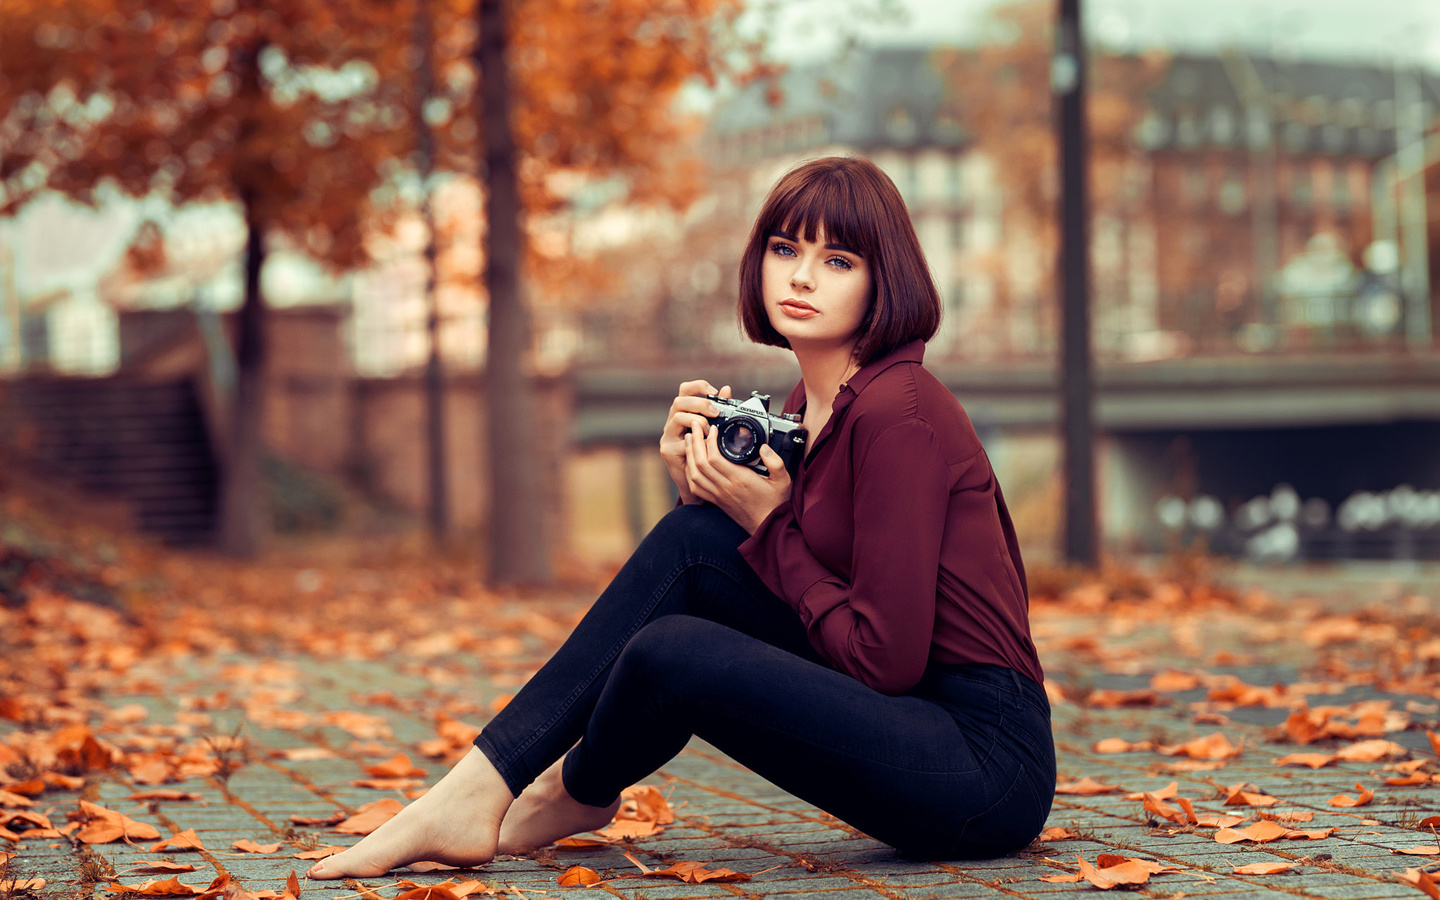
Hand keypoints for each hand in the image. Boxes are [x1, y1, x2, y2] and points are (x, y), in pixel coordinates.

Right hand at [660, 380, 729, 505]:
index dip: (698, 386)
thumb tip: (727, 389)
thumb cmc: (709, 453)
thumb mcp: (716, 428)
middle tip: (716, 412)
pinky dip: (694, 440)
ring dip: (697, 420)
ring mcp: (668, 435)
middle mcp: (673, 421)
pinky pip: (680, 440)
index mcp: (685, 412)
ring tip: (709, 431)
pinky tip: (704, 444)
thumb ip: (719, 409)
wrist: (701, 483)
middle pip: (679, 400)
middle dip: (699, 403)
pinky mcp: (668, 450)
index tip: (714, 390)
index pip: (685, 390)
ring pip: (677, 417)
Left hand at [684, 424, 791, 533]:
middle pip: (700, 463)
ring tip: (690, 440)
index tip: (712, 429)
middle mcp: (725, 487)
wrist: (768, 528)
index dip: (709, 441)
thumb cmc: (775, 504)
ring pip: (694, 474)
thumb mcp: (783, 481)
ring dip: (689, 455)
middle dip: (695, 442)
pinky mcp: (716, 500)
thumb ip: (776, 462)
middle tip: (695, 427)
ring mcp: (718, 495)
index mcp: (740, 480)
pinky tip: (690, 462)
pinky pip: (695, 487)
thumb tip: (764, 448)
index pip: (715, 458)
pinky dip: (689, 473)